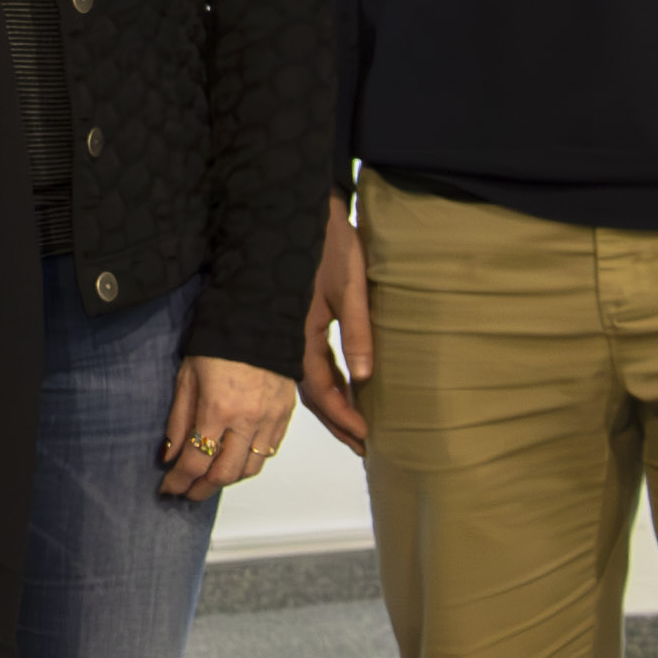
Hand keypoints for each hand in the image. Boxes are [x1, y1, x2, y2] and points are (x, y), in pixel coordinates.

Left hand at [161, 355, 300, 500]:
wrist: (258, 319)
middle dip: (202, 489)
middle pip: (224, 474)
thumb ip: (178, 420)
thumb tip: (169, 456)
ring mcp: (270, 419)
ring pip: (250, 469)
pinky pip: (270, 452)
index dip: (179, 481)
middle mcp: (246, 420)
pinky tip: (236, 459)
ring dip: (227, 479)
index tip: (168, 488)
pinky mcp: (286, 415)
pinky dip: (250, 462)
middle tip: (188, 492)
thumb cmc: (216, 344)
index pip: (195, 461)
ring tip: (210, 478)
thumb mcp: (186, 377)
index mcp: (217, 409)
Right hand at [300, 202, 372, 454]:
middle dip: (338, 421)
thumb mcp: (350, 288)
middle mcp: (291, 341)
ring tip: (354, 428)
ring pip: (310, 381)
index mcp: (302, 336)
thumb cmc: (329, 245)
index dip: (344, 416)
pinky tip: (342, 389)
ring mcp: (291, 333)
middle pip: (313, 394)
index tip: (366, 437)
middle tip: (363, 446)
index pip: (323, 390)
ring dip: (332, 406)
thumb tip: (365, 378)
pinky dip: (326, 383)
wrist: (300, 211)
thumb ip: (357, 332)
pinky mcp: (296, 323)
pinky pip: (309, 364)